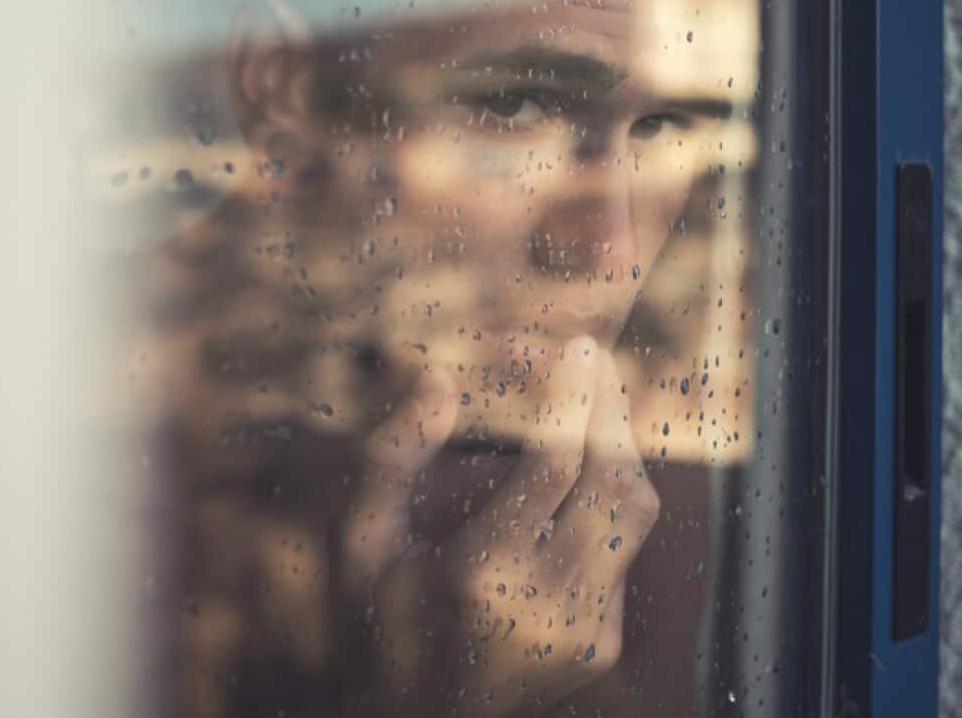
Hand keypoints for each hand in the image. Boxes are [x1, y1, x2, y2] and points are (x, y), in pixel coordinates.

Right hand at [342, 336, 659, 715]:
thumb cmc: (375, 626)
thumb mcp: (361, 542)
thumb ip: (394, 456)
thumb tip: (440, 379)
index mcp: (479, 573)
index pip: (554, 464)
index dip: (573, 397)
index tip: (578, 348)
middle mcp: (545, 603)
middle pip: (613, 482)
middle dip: (612, 411)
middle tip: (599, 362)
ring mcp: (583, 631)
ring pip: (634, 516)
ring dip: (621, 452)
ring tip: (598, 408)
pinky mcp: (599, 646)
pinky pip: (621, 553)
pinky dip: (606, 504)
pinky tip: (578, 482)